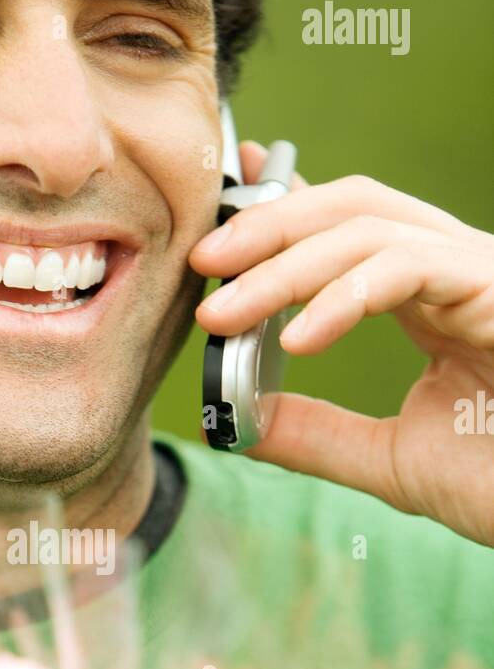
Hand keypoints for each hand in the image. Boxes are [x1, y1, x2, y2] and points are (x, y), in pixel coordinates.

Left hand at [190, 143, 493, 547]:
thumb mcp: (387, 459)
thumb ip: (317, 435)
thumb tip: (239, 422)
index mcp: (432, 296)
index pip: (349, 226)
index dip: (283, 208)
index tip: (219, 218)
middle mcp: (457, 270)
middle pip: (351, 209)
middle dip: (268, 229)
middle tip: (202, 267)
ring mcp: (481, 274)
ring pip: (369, 230)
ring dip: (285, 266)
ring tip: (224, 314)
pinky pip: (410, 266)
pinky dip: (343, 295)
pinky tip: (298, 337)